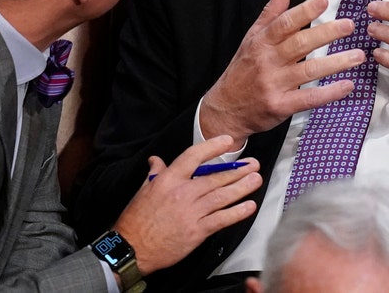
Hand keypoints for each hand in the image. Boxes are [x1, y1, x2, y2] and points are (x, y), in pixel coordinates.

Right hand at [114, 135, 261, 274]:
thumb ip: (155, 173)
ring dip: (242, 187)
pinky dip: (237, 212)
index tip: (227, 141)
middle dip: (238, 170)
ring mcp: (191, 213)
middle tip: (253, 164)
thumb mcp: (143, 191)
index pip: (194, 157)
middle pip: (216, 178)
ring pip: (222, 196)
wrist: (132, 249)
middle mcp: (182, 193)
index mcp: (168, 180)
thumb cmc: (136, 220)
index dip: (212, 147)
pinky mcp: (197, 231)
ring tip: (256, 179)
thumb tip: (156, 160)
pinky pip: (222, 219)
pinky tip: (249, 206)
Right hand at [200, 0, 364, 147]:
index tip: (324, 1)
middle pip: (300, 44)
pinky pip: (309, 98)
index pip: (284, 23)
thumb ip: (271, 13)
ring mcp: (274, 84)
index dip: (304, 11)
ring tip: (358, 56)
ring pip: (309, 71)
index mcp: (262, 42)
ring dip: (336, 63)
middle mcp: (268, 61)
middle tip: (349, 26)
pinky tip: (347, 86)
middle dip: (327, 33)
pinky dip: (330, 93)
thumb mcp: (251, 38)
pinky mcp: (280, 106)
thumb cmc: (243, 70)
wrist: (225, 108)